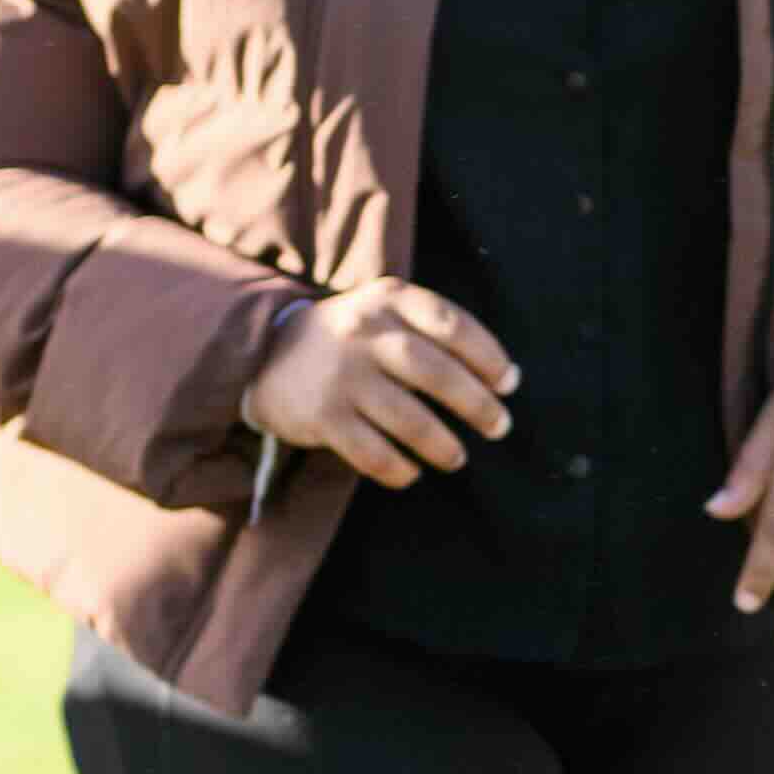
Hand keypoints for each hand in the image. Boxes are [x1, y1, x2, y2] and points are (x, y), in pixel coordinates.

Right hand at [243, 280, 517, 487]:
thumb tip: (504, 378)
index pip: (450, 324)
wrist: (264, 352)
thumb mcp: (385, 311)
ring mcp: (341, 376)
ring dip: (441, 444)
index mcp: (388, 300)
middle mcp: (364, 333)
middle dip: (476, 404)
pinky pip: (372, 452)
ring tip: (458, 458)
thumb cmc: (350, 337)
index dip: (488, 356)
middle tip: (500, 427)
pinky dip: (399, 468)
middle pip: (433, 371)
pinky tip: (412, 473)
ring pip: (407, 418)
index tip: (509, 383)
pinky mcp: (321, 416)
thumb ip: (433, 330)